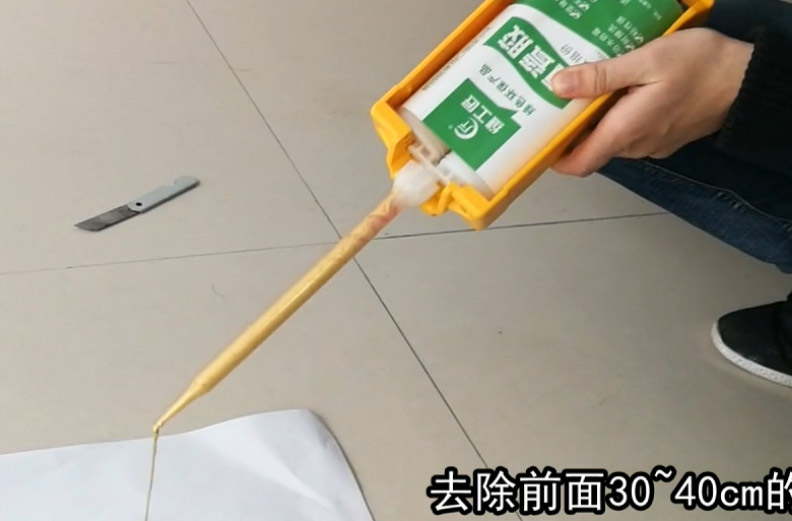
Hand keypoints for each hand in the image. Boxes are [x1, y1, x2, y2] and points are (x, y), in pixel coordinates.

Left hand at [550, 28, 752, 176]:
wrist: (749, 79)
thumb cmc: (702, 67)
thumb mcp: (646, 62)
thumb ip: (600, 77)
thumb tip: (559, 86)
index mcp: (625, 132)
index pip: (579, 164)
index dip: (555, 157)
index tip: (539, 140)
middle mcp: (636, 146)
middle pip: (591, 148)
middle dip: (572, 130)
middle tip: (557, 101)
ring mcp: (651, 144)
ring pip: (611, 138)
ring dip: (596, 120)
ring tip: (585, 89)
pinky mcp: (664, 136)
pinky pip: (631, 132)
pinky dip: (618, 116)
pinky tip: (617, 90)